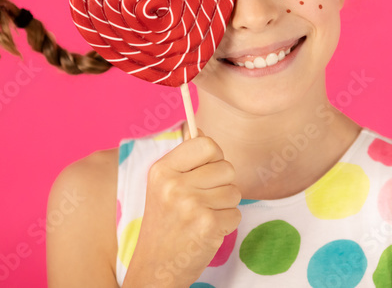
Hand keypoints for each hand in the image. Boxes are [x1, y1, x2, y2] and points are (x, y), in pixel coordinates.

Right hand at [123, 129, 241, 286]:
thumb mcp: (161, 185)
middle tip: (201, 200)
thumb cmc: (164, 223)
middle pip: (226, 167)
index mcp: (162, 170)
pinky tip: (207, 230)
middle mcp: (174, 185)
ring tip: (202, 216)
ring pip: (234, 190)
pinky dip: (227, 223)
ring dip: (224, 205)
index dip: (213, 156)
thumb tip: (195, 125)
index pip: (206, 143)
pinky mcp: (208, 225)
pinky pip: (236, 213)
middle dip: (221, 184)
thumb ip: (182, 158)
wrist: (155, 267)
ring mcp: (192, 205)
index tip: (205, 169)